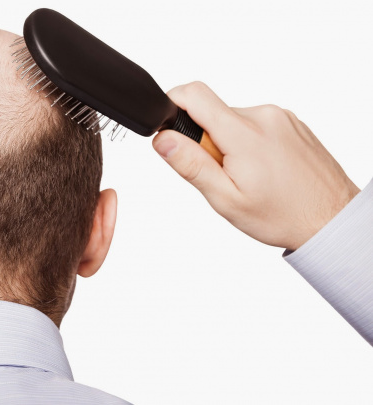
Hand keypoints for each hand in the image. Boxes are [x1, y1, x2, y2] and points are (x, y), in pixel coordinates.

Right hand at [153, 81, 359, 250]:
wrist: (331, 219)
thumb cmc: (282, 215)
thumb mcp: (226, 199)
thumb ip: (191, 165)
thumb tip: (163, 139)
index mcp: (244, 134)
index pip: (194, 94)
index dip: (173, 103)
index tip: (170, 127)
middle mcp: (264, 116)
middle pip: (214, 112)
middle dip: (206, 140)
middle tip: (222, 173)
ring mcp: (281, 117)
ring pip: (234, 120)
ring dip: (229, 143)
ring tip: (247, 175)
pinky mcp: (292, 122)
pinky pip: (255, 124)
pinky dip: (249, 143)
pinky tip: (263, 170)